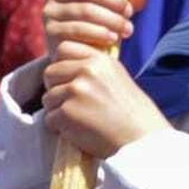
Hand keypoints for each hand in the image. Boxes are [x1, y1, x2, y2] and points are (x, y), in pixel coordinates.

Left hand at [41, 42, 168, 157]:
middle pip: (50, 73)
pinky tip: (78, 132)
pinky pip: (49, 119)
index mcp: (100, 60)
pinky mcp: (67, 112)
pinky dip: (59, 128)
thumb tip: (65, 65)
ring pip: (48, 97)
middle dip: (55, 89)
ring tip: (79, 120)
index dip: (61, 66)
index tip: (70, 81)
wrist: (141, 140)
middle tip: (71, 104)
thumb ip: (92, 69)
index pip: (63, 49)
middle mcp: (86, 71)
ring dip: (57, 111)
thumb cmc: (131, 114)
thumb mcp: (116, 78)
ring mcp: (75, 91)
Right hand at [43, 0, 145, 62]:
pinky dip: (99, 33)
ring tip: (127, 30)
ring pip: (86, 10)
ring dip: (111, 20)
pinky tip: (112, 39)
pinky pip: (78, 29)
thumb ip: (126, 3)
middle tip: (129, 13)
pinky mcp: (51, 33)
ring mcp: (50, 14)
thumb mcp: (111, 14)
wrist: (75, 61)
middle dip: (114, 1)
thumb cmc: (95, 32)